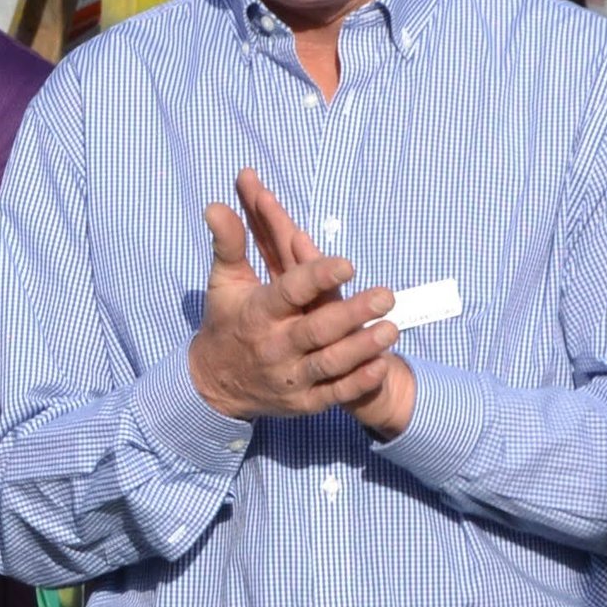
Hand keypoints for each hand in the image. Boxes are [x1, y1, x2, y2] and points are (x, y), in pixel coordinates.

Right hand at [231, 167, 416, 436]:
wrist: (215, 383)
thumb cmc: (227, 320)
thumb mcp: (225, 281)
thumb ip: (229, 243)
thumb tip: (217, 205)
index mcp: (258, 313)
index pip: (288, 292)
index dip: (316, 277)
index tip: (346, 264)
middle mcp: (275, 346)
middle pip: (316, 330)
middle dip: (351, 314)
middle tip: (385, 295)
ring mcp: (291, 377)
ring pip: (330, 363)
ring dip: (361, 347)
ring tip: (391, 329)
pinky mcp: (305, 401)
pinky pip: (336, 393)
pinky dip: (358, 381)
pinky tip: (381, 365)